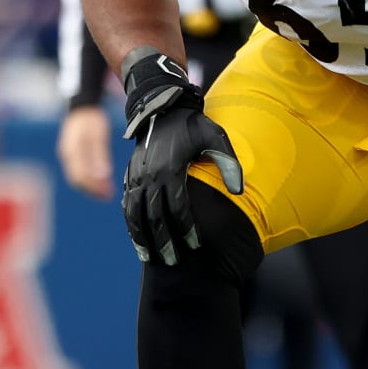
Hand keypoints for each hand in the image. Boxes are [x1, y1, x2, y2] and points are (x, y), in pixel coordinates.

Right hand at [58, 106, 114, 200]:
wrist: (82, 107)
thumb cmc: (92, 120)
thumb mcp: (98, 136)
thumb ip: (99, 156)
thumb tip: (102, 176)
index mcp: (73, 151)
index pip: (80, 176)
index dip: (94, 187)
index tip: (107, 194)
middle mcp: (67, 155)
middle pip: (77, 180)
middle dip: (92, 190)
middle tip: (107, 196)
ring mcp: (67, 155)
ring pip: (76, 177)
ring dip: (90, 187)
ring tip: (106, 192)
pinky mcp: (71, 155)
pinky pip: (77, 171)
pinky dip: (88, 179)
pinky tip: (100, 182)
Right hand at [120, 47, 241, 265]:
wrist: (162, 107)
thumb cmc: (193, 125)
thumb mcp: (215, 137)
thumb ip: (228, 163)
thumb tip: (239, 191)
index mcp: (170, 168)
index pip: (177, 207)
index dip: (186, 228)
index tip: (195, 245)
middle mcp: (149, 175)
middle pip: (155, 216)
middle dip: (165, 241)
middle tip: (175, 261)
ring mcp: (136, 176)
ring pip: (136, 214)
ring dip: (144, 238)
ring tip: (153, 258)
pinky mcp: (130, 176)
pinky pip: (127, 205)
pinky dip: (132, 224)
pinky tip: (140, 240)